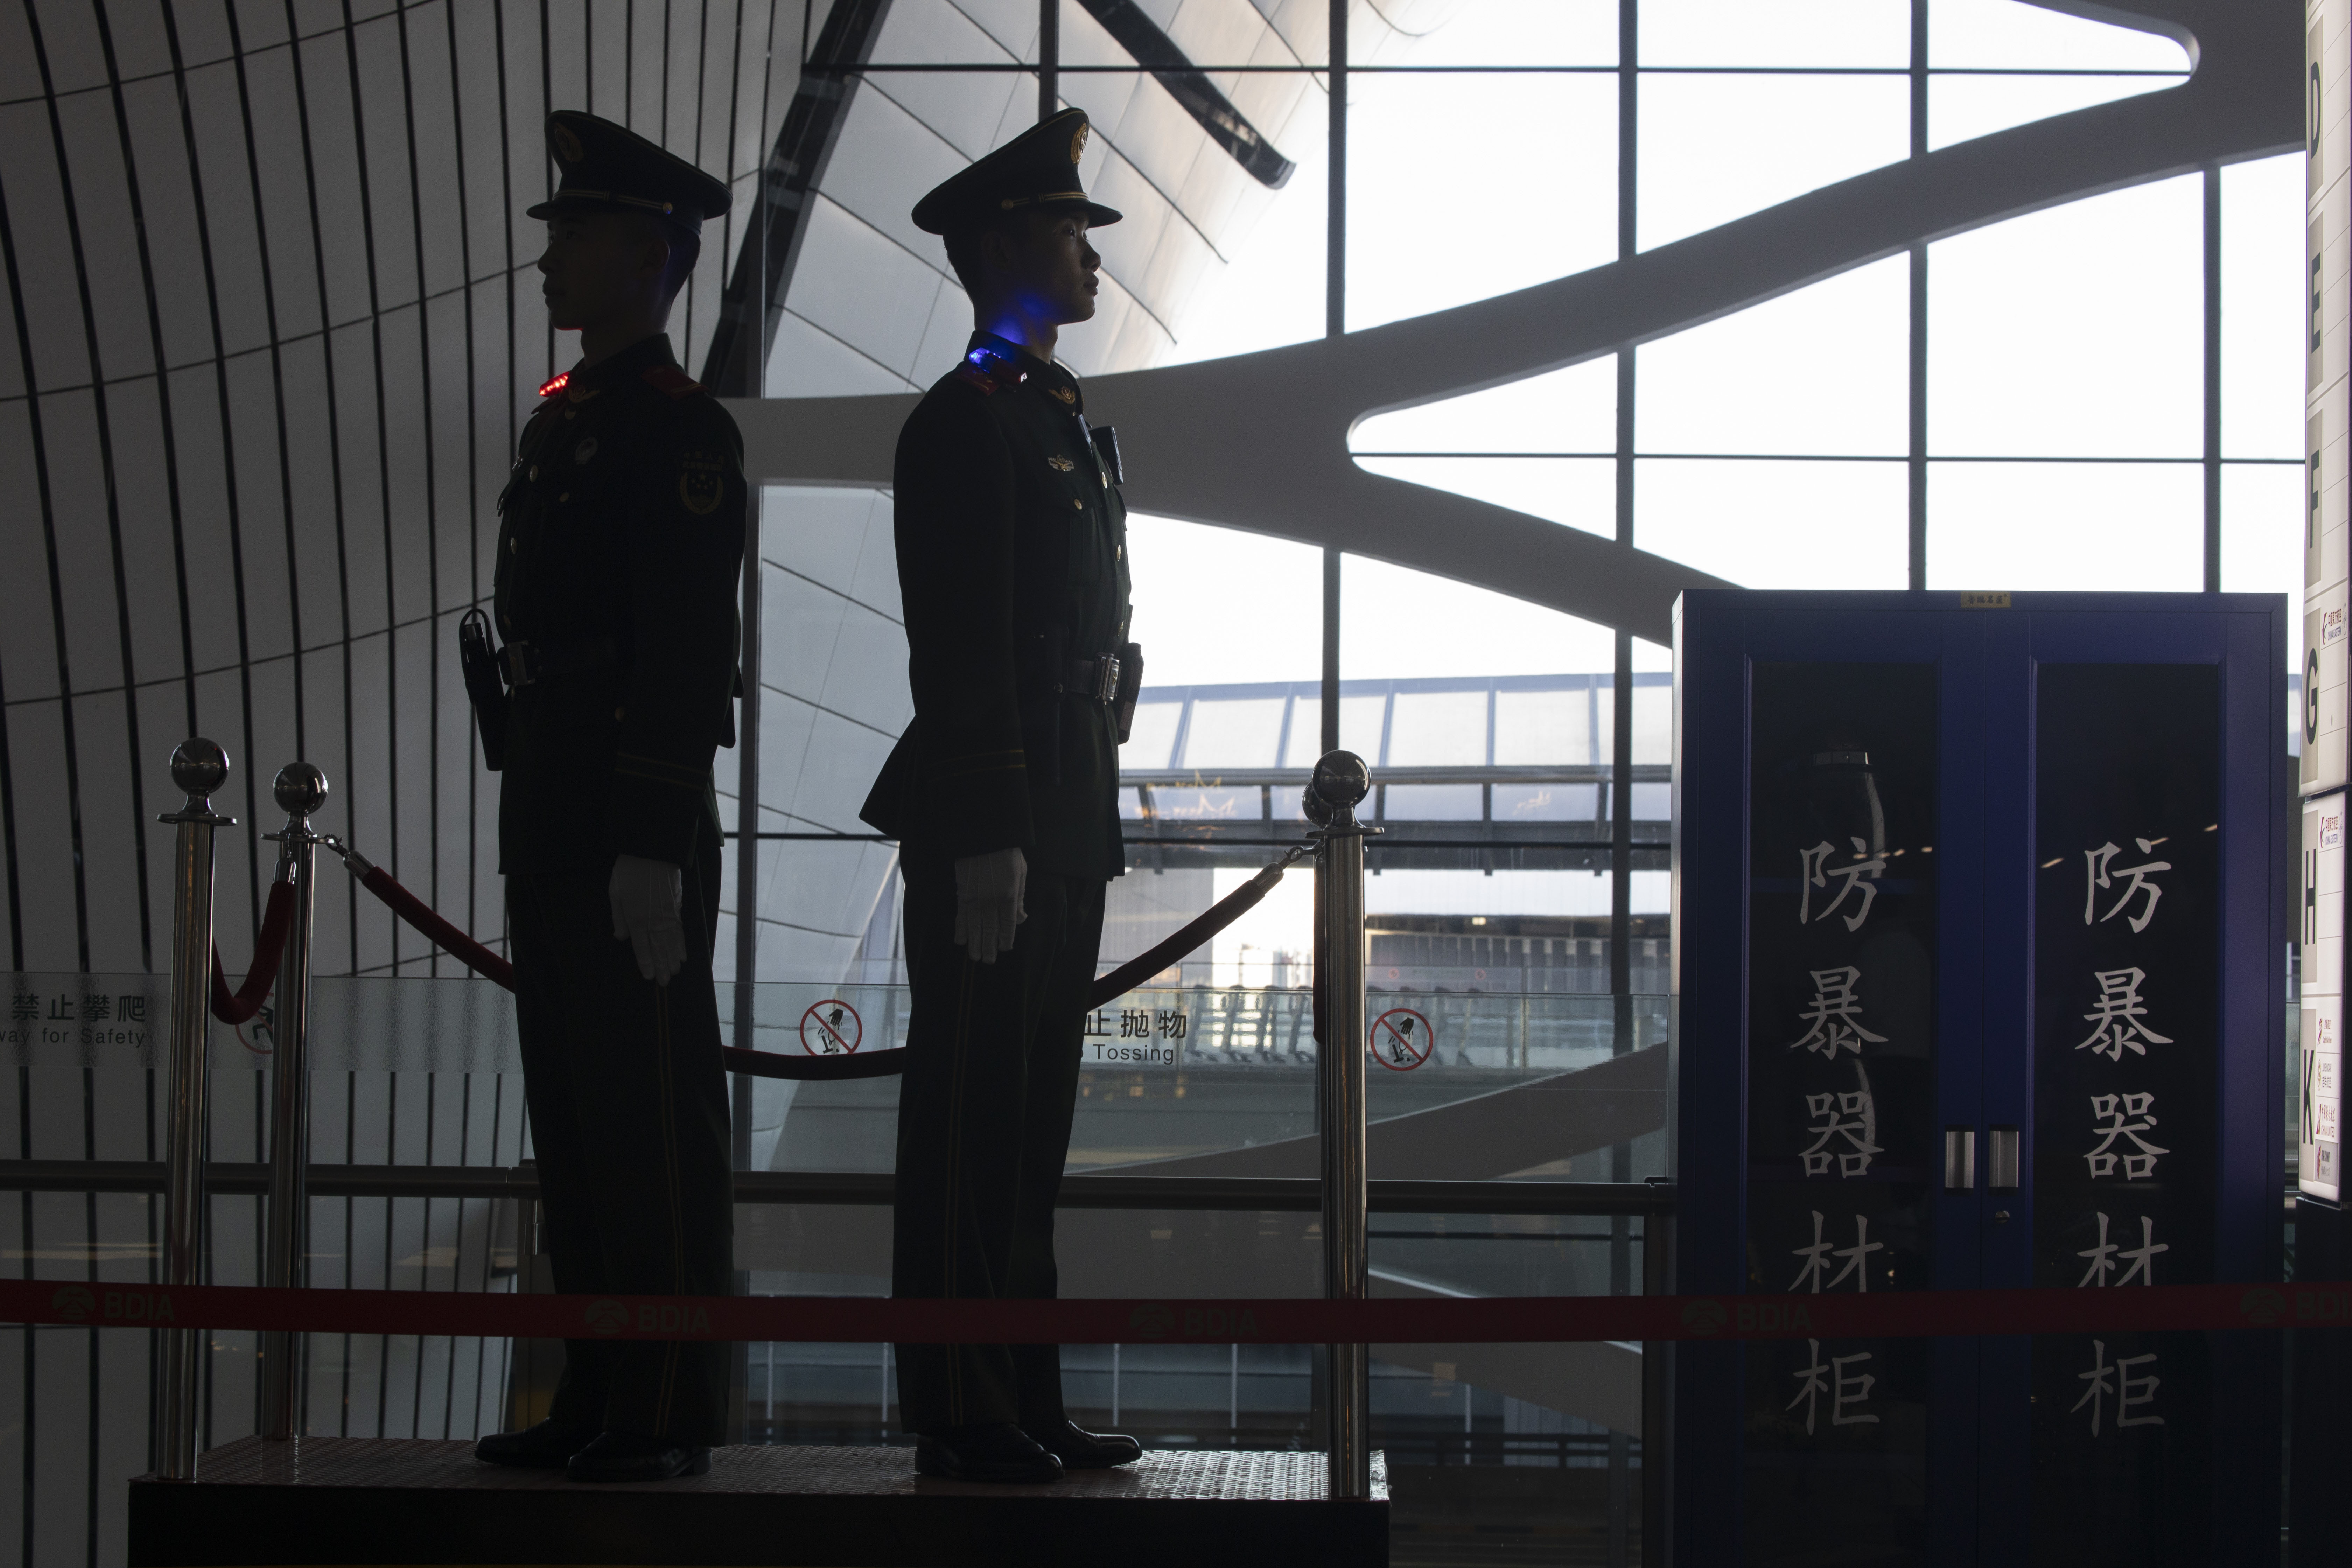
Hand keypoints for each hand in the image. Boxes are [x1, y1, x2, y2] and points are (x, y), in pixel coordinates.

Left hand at [608, 854, 685, 982]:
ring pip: (672, 942)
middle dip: (662, 967)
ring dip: (673, 959)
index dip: (646, 963)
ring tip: (675, 972)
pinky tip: (683, 953)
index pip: (641, 948)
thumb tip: (620, 937)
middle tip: (665, 982)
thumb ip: (618, 917)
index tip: (649, 977)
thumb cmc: (629, 870)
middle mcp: (654, 920)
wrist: (652, 850)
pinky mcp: (677, 906)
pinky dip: (682, 943)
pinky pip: (680, 930)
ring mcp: (668, 914)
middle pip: (659, 949)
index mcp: (636, 919)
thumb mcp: (615, 892)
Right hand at [953, 847, 1026, 963]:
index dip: (1006, 939)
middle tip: (988, 961)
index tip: (1004, 949)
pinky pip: (961, 916)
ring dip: (974, 944)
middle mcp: (991, 902)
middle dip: (989, 947)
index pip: (1007, 925)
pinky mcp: (962, 894)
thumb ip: (1020, 897)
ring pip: (974, 927)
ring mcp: (975, 899)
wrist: (984, 837)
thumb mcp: (1021, 873)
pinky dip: (960, 929)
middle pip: (990, 930)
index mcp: (1008, 897)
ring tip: (974, 957)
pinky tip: (960, 940)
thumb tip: (1021, 919)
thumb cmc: (1006, 853)